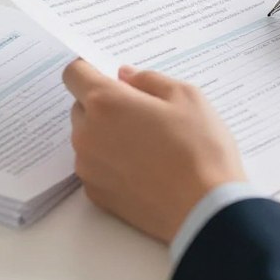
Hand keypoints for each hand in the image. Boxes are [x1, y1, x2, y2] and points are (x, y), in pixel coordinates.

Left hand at [63, 59, 246, 242]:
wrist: (204, 210)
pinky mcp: (95, 194)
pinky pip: (94, 166)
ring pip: (87, 137)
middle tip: (142, 113)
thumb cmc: (199, 148)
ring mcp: (88, 167)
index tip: (110, 77)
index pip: (74, 73)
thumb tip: (125, 76)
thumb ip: (149, 79)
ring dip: (106, 133)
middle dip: (105, 104)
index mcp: (106, 102)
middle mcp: (87, 134)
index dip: (90, 69)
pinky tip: (143, 168)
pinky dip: (110, 162)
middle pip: (81, 106)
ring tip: (147, 144)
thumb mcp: (185, 96)